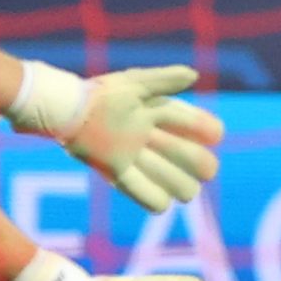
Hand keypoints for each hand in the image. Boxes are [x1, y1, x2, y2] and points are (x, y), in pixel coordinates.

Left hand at [13, 62, 224, 213]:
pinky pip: (136, 188)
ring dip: (178, 183)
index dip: (202, 126)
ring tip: (189, 192)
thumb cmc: (99, 94)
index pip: (185, 119)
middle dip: (196, 161)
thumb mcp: (133, 84)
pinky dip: (149, 197)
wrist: (64, 110)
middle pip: (180, 151)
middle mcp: (145, 132)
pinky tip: (164, 205)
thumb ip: (163, 79)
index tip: (216, 134)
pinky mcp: (114, 169)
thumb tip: (194, 75)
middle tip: (208, 170)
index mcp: (152, 109)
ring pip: (163, 173)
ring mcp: (131, 152)